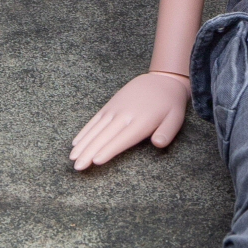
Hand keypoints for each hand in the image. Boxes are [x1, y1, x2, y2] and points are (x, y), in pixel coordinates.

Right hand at [69, 70, 190, 170]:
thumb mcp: (176, 118)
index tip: (95, 161)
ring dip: (83, 144)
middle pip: (104, 136)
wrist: (161, 79)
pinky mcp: (110, 105)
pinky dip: (84, 131)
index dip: (108, 150)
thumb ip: (167, 132)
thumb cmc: (169, 104)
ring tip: (72, 158)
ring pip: (96, 129)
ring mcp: (115, 109)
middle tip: (77, 167)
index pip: (122, 139)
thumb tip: (158, 144)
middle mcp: (125, 115)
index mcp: (141, 122)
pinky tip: (76, 142)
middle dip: (89, 152)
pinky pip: (94, 120)